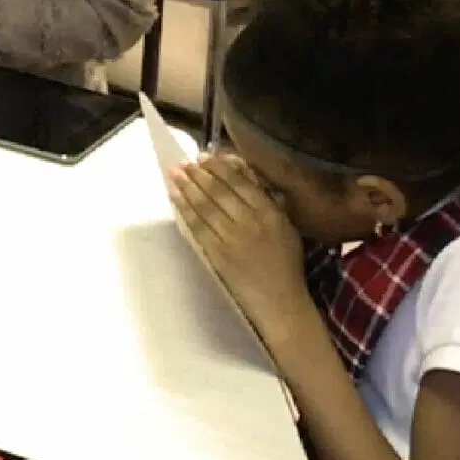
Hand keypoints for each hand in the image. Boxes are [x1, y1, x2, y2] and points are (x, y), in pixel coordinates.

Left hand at [167, 154, 313, 333]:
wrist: (281, 303)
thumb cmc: (286, 266)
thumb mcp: (286, 229)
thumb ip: (270, 204)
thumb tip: (248, 177)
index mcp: (271, 213)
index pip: (241, 182)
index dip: (219, 167)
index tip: (205, 156)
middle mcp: (251, 221)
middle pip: (219, 190)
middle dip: (198, 173)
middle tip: (184, 162)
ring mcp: (232, 237)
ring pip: (205, 205)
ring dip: (187, 186)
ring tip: (174, 173)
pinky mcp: (217, 253)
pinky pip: (196, 225)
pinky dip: (183, 208)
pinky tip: (174, 197)